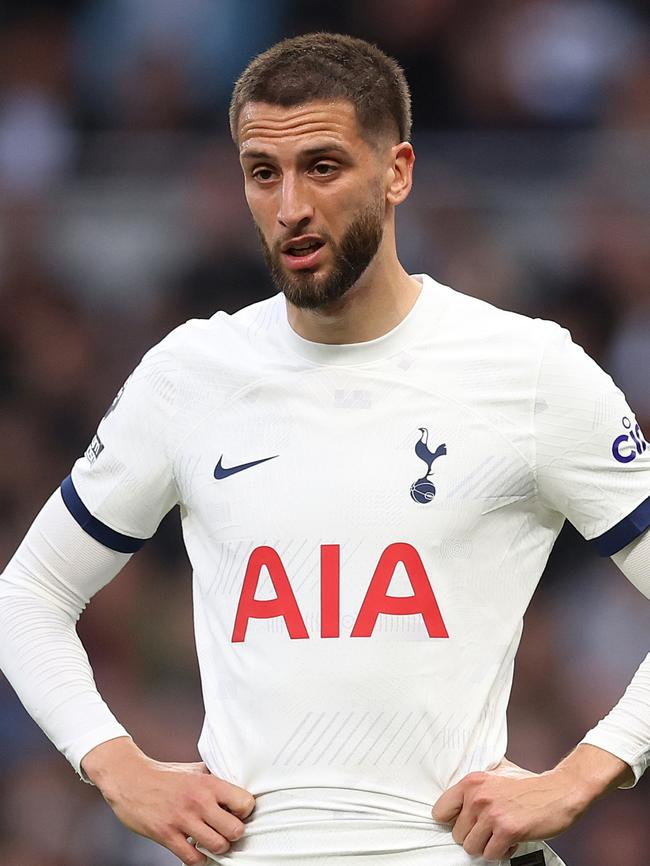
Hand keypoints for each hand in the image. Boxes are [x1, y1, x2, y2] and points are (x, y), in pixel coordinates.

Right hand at [81, 737, 254, 864]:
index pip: (245, 802)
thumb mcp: (194, 768)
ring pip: (218, 846)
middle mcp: (199, 801)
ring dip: (218, 848)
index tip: (238, 813)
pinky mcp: (166, 835)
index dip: (245, 811)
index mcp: (208, 782)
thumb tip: (237, 782)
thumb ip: (215, 777)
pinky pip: (192, 859)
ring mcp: (182, 820)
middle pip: (235, 830)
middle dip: (234, 834)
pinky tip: (196, 850)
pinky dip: (199, 860)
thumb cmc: (164, 774)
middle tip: (227, 831)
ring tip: (213, 841)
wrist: (130, 779)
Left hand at [431, 755, 584, 860]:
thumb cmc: (529, 785)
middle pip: (457, 834)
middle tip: (490, 831)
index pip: (440, 810)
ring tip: (500, 835)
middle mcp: (478, 796)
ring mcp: (491, 814)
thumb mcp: (496, 774)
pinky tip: (512, 840)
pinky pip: (491, 854)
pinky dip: (502, 852)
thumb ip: (477, 786)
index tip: (464, 824)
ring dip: (487, 846)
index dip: (452, 822)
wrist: (559, 791)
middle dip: (474, 837)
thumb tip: (456, 802)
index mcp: (472, 782)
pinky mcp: (507, 830)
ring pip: (471, 847)